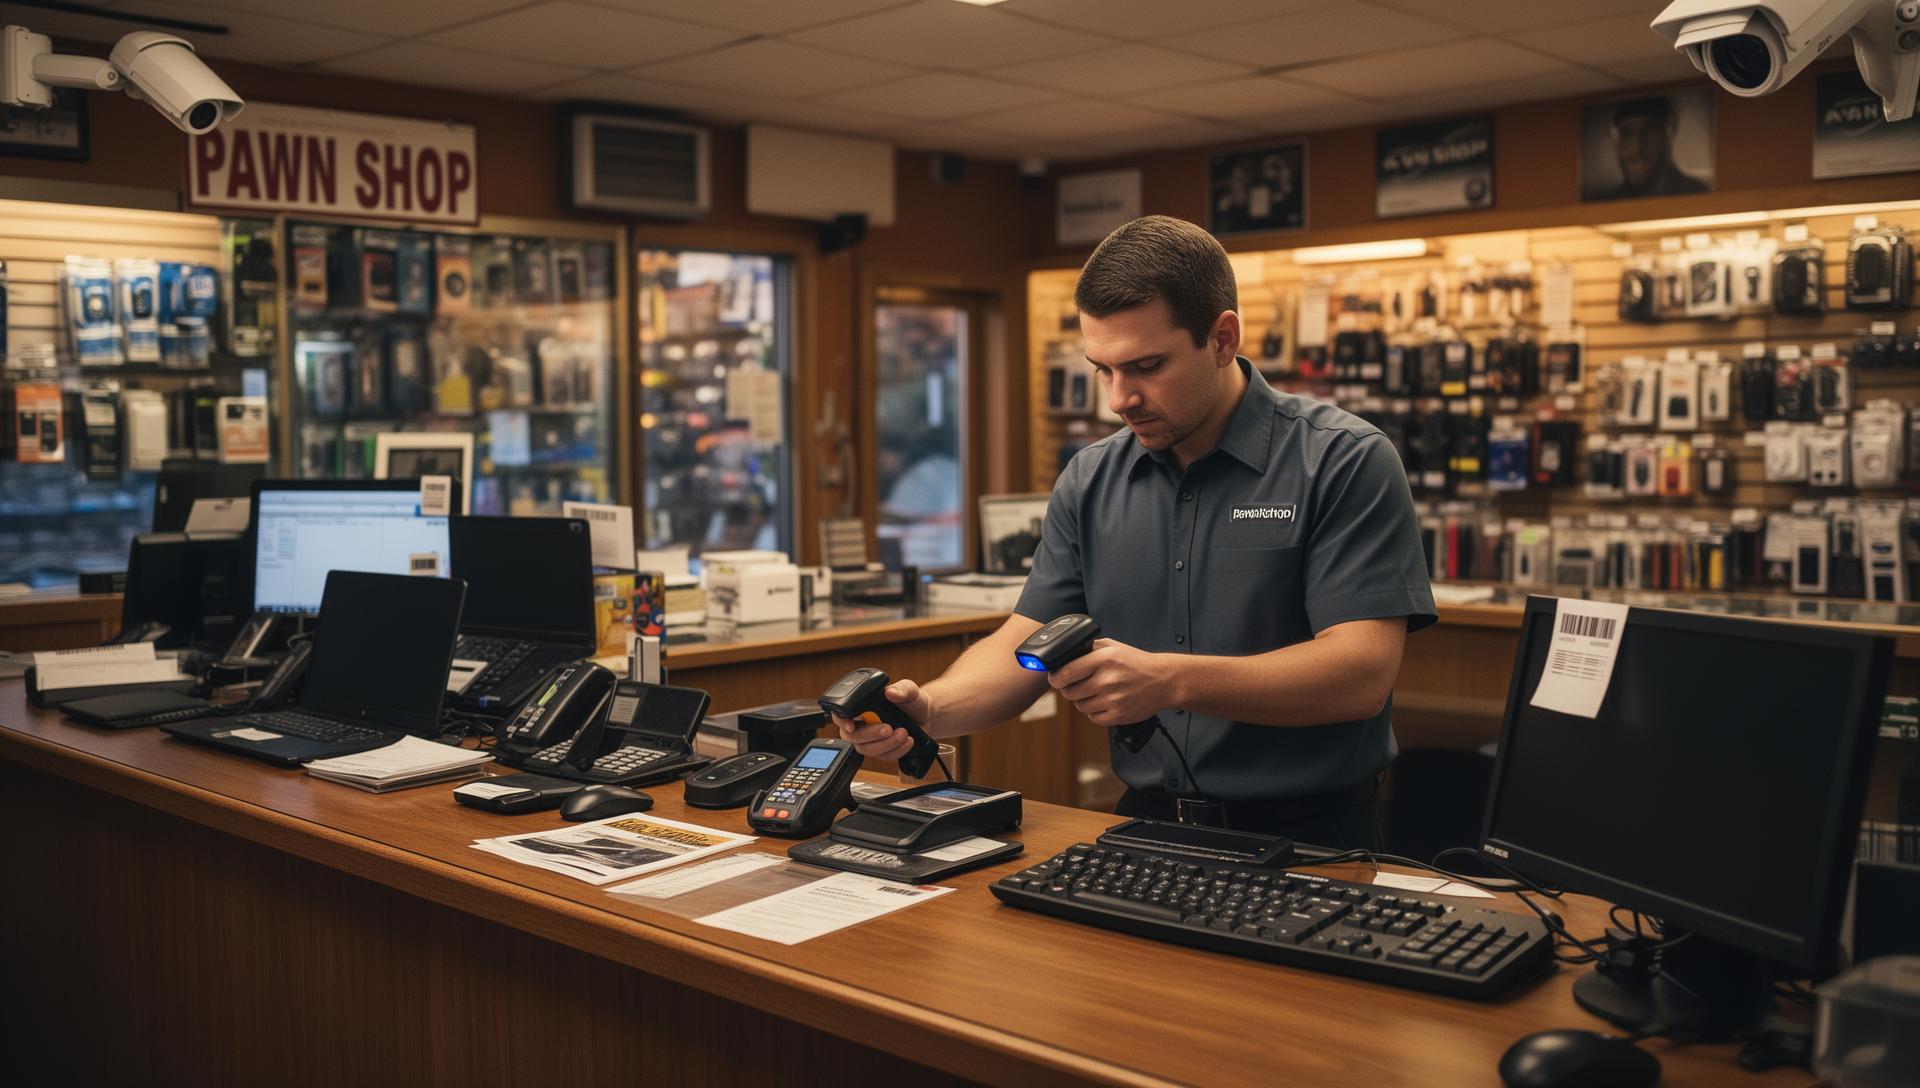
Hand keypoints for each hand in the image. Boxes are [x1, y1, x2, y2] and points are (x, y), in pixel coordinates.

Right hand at [831, 678, 932, 761]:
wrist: (925, 717)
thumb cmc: (912, 701)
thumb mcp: (909, 690)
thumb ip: (901, 689)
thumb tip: (891, 693)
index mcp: (863, 706)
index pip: (841, 714)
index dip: (841, 721)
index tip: (851, 725)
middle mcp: (863, 723)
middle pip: (852, 736)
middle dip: (870, 734)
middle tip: (888, 728)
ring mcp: (871, 739)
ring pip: (866, 749)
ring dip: (886, 744)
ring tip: (903, 733)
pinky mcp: (882, 751)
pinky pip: (883, 757)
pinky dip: (896, 751)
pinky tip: (907, 741)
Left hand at [1047, 638, 1173, 726]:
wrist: (1164, 681)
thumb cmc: (1137, 663)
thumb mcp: (1113, 647)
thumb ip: (1089, 649)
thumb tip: (1064, 656)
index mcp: (1104, 659)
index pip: (1066, 672)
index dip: (1056, 677)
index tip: (1055, 678)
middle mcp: (1108, 680)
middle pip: (1069, 692)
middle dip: (1069, 689)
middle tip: (1078, 685)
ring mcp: (1113, 700)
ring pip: (1080, 706)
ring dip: (1083, 700)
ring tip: (1096, 692)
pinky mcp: (1118, 716)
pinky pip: (1093, 717)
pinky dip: (1095, 712)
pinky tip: (1104, 702)